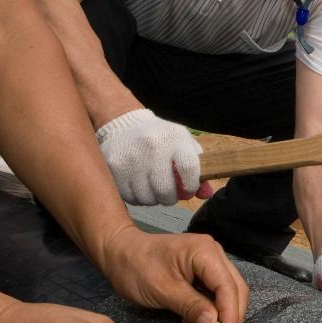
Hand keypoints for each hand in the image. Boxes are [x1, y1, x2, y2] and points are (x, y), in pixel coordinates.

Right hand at [96, 108, 211, 204]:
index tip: (188, 189)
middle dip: (171, 198)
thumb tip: (206, 194)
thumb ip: (197, 168)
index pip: (190, 169)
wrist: (125, 123)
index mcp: (175, 138)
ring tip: (153, 188)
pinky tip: (139, 186)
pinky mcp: (115, 168)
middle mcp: (153, 147)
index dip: (191, 185)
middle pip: (166, 190)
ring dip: (153, 199)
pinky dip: (138, 197)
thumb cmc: (161, 137)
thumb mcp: (183, 143)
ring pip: (147, 198)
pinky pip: (130, 197)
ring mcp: (132, 159)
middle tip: (169, 194)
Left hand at [99, 225, 247, 322]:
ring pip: (229, 291)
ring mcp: (210, 260)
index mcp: (205, 252)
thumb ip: (191, 306)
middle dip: (231, 316)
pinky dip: (212, 308)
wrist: (120, 252)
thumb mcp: (162, 290)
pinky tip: (196, 318)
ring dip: (222, 313)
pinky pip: (217, 291)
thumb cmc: (136, 267)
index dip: (229, 315)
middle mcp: (214, 253)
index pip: (228, 287)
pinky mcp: (204, 270)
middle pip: (236, 288)